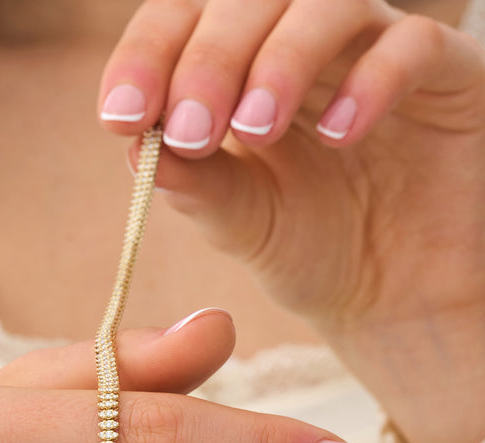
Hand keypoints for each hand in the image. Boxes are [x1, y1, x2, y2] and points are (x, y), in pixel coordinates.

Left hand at [99, 0, 484, 442]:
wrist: (388, 291)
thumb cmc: (308, 247)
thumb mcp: (240, 222)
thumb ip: (196, 185)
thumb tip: (135, 148)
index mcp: (239, 72)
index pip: (184, 23)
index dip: (148, 56)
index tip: (123, 115)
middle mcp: (300, 46)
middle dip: (211, 60)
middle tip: (193, 129)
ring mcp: (370, 50)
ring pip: (329, 1)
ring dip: (282, 59)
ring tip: (257, 130)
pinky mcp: (442, 73)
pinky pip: (413, 43)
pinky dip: (372, 80)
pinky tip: (339, 135)